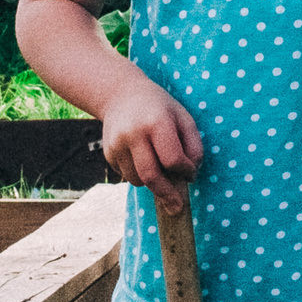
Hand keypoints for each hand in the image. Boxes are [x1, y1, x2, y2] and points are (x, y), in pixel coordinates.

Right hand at [97, 79, 202, 208]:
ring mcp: (117, 145)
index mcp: (156, 122)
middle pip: (151, 176)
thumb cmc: (160, 107)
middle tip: (177, 207)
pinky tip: (143, 158)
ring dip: (153, 183)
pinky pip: (126, 176)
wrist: (121, 94)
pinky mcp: (108, 153)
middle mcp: (133, 134)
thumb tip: (191, 175)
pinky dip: (139, 175)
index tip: (191, 174)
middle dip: (167, 194)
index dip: (185, 171)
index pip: (172, 159)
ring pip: (138, 180)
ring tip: (160, 169)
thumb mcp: (183, 117)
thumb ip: (193, 145)